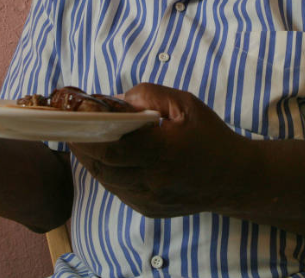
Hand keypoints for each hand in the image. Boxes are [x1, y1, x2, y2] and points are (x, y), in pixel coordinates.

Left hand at [69, 84, 247, 217]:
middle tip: (70, 126)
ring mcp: (149, 199)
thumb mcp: (185, 104)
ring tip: (81, 138)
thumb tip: (115, 100)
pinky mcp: (148, 209)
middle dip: (81, 145)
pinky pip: (118, 190)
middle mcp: (153, 181)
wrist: (234, 178)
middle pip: (102, 166)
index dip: (86, 133)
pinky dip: (106, 173)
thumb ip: (149, 95)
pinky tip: (105, 156)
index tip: (74, 116)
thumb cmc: (210, 136)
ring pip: (106, 181)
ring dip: (91, 160)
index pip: (110, 147)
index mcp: (162, 151)